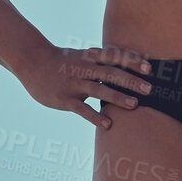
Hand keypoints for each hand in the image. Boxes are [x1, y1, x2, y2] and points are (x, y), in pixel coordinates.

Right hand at [17, 42, 152, 128]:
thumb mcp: (82, 56)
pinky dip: (95, 116)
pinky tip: (108, 124)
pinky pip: (81, 109)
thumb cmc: (63, 61)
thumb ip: (102, 63)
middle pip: (110, 73)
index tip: (149, 67)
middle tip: (149, 89)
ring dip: (117, 97)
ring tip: (135, 105)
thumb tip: (127, 70)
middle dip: (130, 81)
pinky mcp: (64, 99)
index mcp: (90, 57)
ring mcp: (74, 84)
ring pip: (98, 90)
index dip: (131, 61)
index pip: (114, 56)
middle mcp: (84, 68)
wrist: (32, 61)